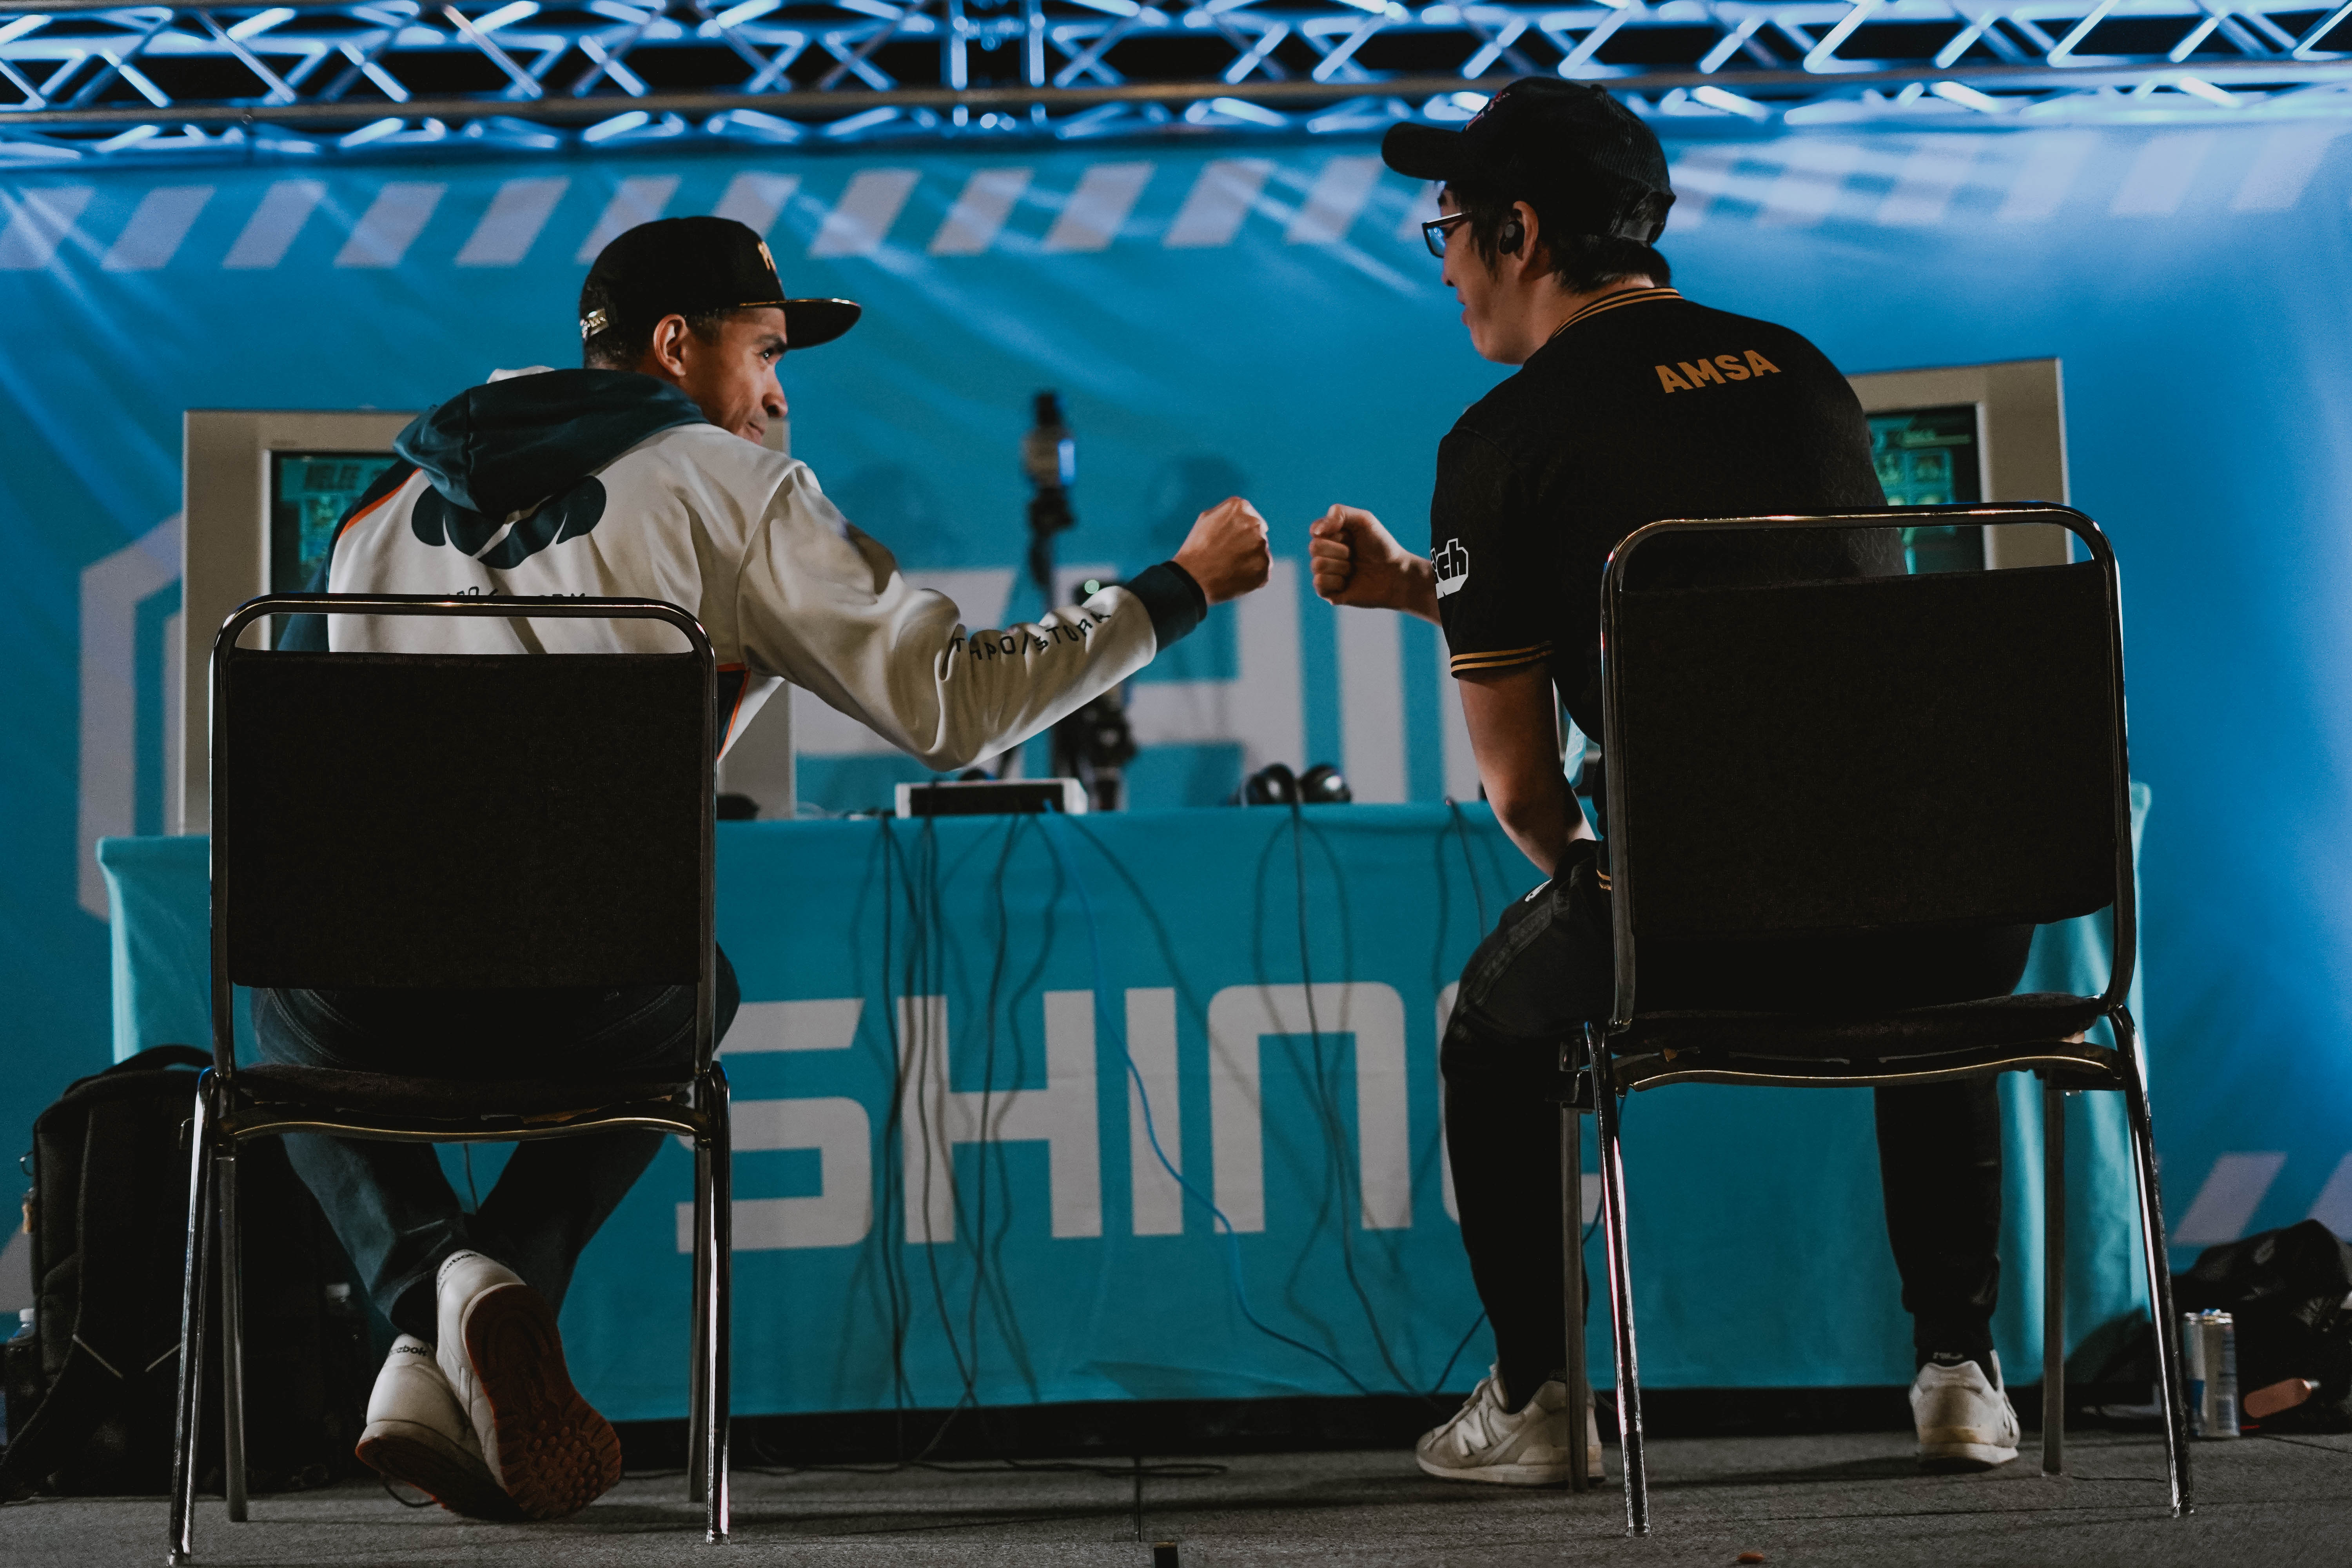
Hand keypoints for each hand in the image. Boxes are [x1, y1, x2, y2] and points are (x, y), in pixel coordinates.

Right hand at [1174, 496, 1271, 605]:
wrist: (1193, 577)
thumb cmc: (1197, 548)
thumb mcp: (1207, 518)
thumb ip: (1229, 512)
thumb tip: (1246, 515)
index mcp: (1241, 507)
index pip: (1250, 517)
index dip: (1240, 532)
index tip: (1229, 541)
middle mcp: (1255, 524)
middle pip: (1257, 534)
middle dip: (1247, 544)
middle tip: (1227, 556)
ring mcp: (1262, 546)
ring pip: (1260, 553)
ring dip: (1250, 560)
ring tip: (1230, 567)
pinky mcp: (1264, 567)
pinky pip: (1262, 571)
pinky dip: (1252, 575)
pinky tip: (1236, 577)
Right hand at [1308, 505, 1437, 622]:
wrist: (1397, 575)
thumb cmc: (1382, 546)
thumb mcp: (1364, 520)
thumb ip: (1339, 514)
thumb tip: (1315, 532)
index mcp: (1331, 536)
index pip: (1315, 530)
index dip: (1334, 533)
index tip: (1350, 536)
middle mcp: (1325, 554)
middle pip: (1314, 547)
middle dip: (1340, 550)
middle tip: (1354, 554)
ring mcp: (1325, 573)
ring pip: (1317, 565)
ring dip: (1341, 566)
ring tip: (1354, 569)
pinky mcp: (1328, 592)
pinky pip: (1319, 583)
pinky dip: (1337, 581)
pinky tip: (1348, 582)